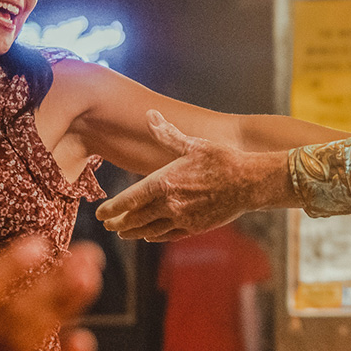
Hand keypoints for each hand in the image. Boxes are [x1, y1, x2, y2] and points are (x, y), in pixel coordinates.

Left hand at [98, 111, 290, 241]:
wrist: (250, 182)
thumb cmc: (222, 160)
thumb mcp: (193, 144)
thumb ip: (167, 134)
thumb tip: (150, 114)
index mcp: (165, 182)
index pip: (129, 200)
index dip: (112, 209)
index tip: (100, 214)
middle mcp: (170, 204)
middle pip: (136, 218)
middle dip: (119, 223)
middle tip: (108, 225)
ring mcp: (182, 218)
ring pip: (150, 230)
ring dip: (134, 232)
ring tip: (124, 233)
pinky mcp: (195, 227)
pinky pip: (168, 235)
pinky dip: (155, 236)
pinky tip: (149, 235)